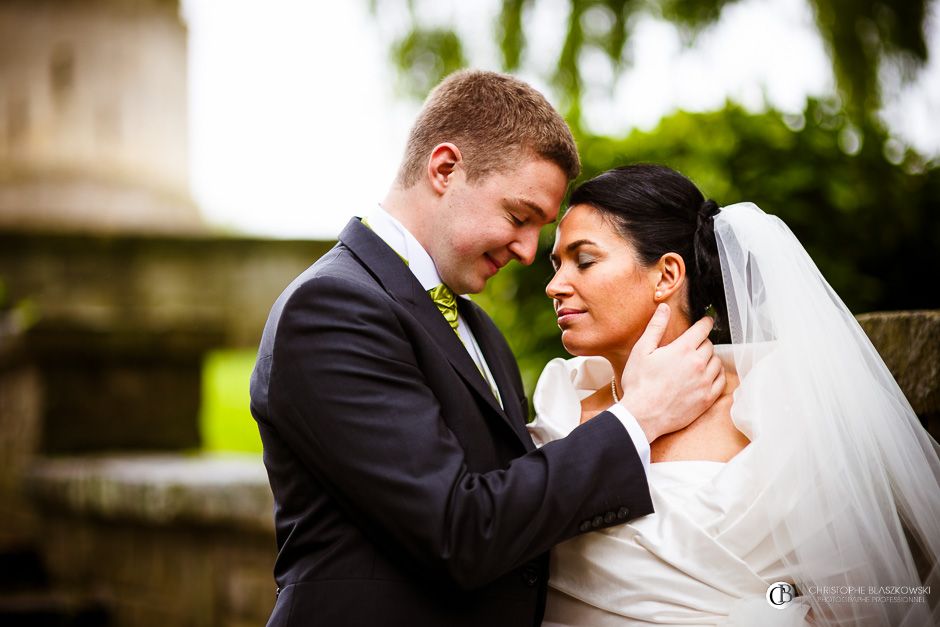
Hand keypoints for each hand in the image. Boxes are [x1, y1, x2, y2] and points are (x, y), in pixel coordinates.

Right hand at [619, 304, 724, 441]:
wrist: (643, 415)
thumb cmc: (639, 383)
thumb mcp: (641, 351)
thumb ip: (655, 327)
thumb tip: (664, 308)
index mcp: (682, 349)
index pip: (702, 329)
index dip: (705, 323)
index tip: (707, 321)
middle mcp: (697, 364)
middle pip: (709, 345)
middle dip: (702, 343)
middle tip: (693, 346)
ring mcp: (704, 382)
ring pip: (717, 362)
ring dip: (710, 359)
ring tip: (699, 362)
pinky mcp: (707, 399)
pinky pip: (721, 382)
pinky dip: (717, 376)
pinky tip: (708, 376)